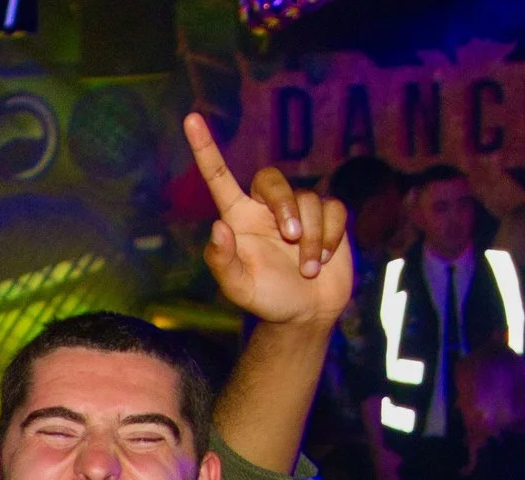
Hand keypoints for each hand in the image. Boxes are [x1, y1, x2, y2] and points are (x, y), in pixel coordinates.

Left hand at [184, 112, 352, 328]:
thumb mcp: (239, 289)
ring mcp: (298, 211)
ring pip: (309, 199)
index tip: (191, 118)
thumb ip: (223, 262)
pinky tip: (322, 260)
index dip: (205, 149)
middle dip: (285, 206)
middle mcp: (266, 208)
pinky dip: (329, 237)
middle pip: (272, 180)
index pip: (219, 177)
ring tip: (307, 268)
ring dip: (310, 237)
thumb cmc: (267, 300)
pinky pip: (333, 209)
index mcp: (238, 218)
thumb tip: (219, 227)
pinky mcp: (328, 217)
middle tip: (290, 238)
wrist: (306, 314)